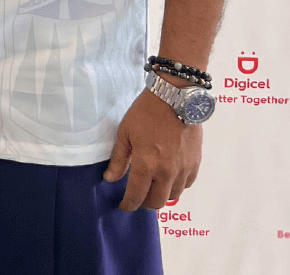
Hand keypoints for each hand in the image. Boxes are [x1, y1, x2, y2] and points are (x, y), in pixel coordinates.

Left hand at [103, 88, 201, 210]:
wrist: (175, 98)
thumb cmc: (146, 113)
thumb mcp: (125, 133)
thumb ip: (118, 159)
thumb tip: (110, 179)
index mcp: (146, 164)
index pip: (136, 195)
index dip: (128, 204)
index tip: (124, 206)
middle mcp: (166, 172)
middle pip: (157, 202)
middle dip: (144, 204)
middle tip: (137, 197)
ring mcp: (183, 169)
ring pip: (173, 196)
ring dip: (161, 195)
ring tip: (152, 187)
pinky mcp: (195, 163)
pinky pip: (186, 184)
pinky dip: (176, 186)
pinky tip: (168, 177)